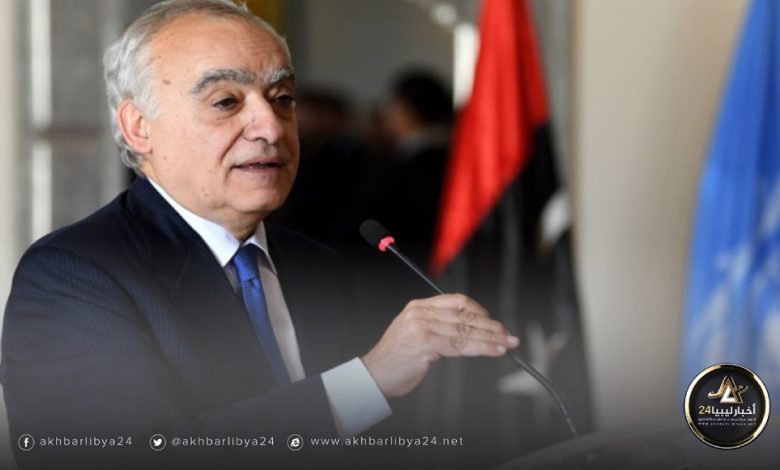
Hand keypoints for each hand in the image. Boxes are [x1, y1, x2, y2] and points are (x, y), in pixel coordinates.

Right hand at [361, 293, 518, 397]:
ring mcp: (422, 327)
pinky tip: (493, 350)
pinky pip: (460, 345)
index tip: (494, 322)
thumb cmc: (396, 358)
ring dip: (491, 338)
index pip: (457, 302)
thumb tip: (469, 329)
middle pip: (464, 316)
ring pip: (465, 331)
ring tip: (506, 344)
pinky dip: (481, 347)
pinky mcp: (425, 343)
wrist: (374, 375)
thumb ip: (436, 325)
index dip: (480, 311)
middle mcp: (420, 313)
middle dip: (491, 326)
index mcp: (418, 306)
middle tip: (507, 334)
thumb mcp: (414, 332)